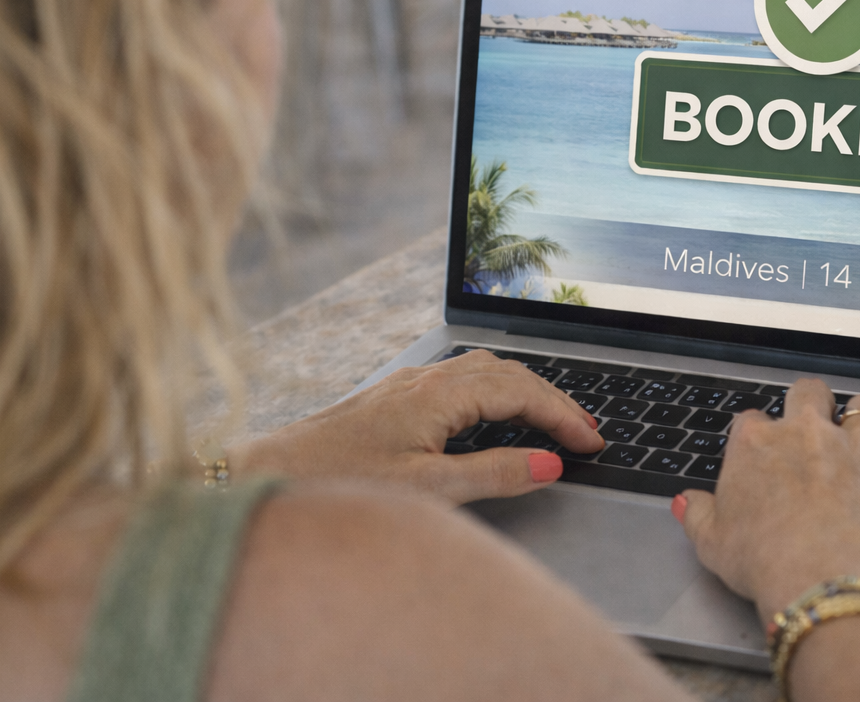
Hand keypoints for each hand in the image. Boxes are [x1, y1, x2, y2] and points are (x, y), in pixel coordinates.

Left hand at [230, 351, 603, 504]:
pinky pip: (461, 379)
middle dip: (553, 399)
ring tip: (552, 420)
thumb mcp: (427, 489)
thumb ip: (492, 475)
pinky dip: (496, 392)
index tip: (593, 441)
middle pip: (508, 373)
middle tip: (586, 432)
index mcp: (439, 394)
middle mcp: (425, 380)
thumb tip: (549, 464)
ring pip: (484, 370)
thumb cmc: (338, 482)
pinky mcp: (393, 399)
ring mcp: (408, 386)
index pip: (521, 392)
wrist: (266, 475)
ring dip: (525, 391)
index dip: (563, 415)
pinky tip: (494, 415)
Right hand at [674, 379, 859, 622]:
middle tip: (813, 420)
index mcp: (757, 446)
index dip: (756, 436)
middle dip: (811, 401)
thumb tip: (686, 503)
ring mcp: (858, 452)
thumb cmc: (764, 561)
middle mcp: (808, 435)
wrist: (823, 581)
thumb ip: (699, 516)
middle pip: (809, 393)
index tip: (759, 455)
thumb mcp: (712, 544)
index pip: (751, 421)